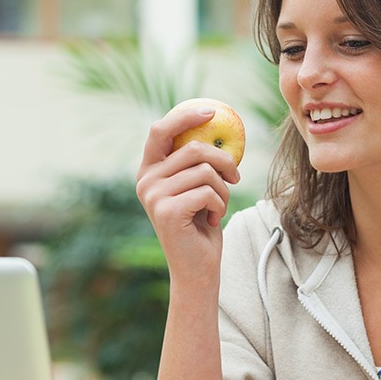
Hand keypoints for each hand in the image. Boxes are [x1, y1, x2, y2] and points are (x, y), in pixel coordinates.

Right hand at [136, 104, 241, 280]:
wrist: (197, 267)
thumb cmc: (201, 225)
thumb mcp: (197, 187)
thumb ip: (196, 162)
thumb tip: (217, 124)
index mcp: (149, 171)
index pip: (160, 130)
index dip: (185, 117)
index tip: (212, 112)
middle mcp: (145, 181)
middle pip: (193, 149)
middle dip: (223, 161)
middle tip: (236, 176)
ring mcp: (154, 196)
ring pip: (205, 171)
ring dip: (223, 190)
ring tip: (217, 207)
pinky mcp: (168, 211)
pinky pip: (209, 192)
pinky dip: (220, 205)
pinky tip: (212, 220)